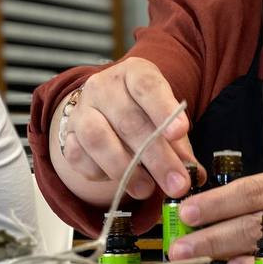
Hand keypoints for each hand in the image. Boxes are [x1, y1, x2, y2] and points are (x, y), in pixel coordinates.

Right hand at [61, 58, 201, 199]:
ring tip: (147, 190)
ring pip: (97, 138)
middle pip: (128, 121)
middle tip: (177, 184)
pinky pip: (78, 157)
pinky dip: (100, 173)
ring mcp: (81, 110)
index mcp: (134, 73)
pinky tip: (119, 181)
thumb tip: (195, 175)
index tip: (180, 133)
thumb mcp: (166, 118)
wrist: (106, 108)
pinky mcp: (67, 134)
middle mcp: (103, 86)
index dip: (164, 109)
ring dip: (125, 169)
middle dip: (156, 157)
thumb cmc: (143, 113)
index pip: (147, 86)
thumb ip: (179, 144)